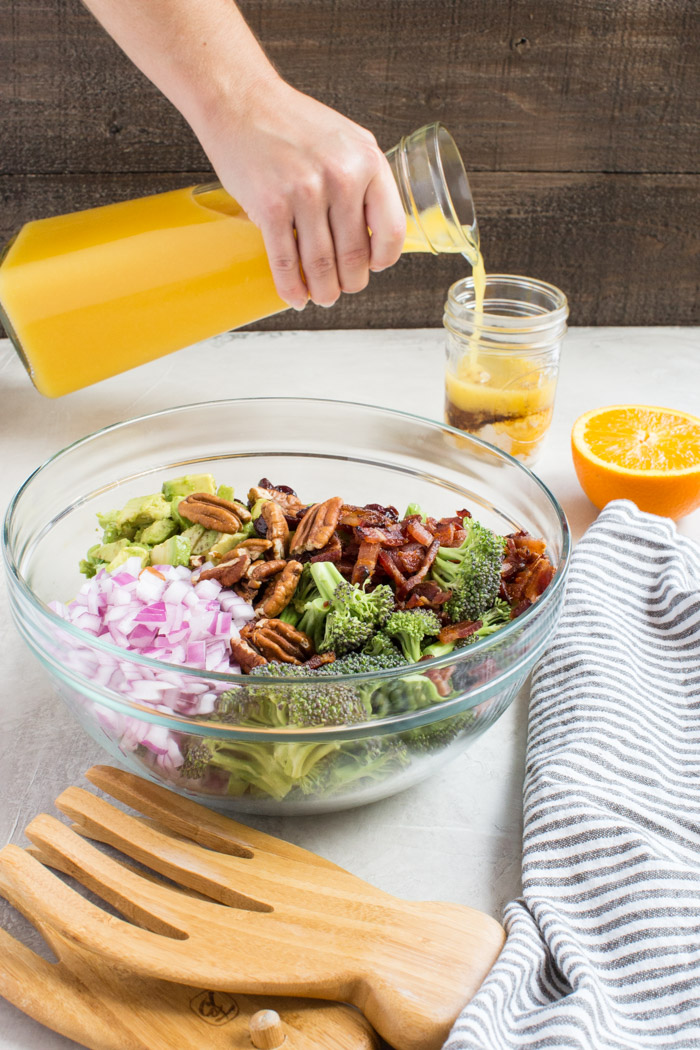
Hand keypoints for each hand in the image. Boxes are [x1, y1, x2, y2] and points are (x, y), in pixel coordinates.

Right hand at [194, 79, 406, 309]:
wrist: (241, 100)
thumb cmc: (292, 123)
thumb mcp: (346, 141)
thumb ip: (364, 180)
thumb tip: (375, 232)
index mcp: (367, 161)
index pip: (392, 230)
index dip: (383, 259)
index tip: (372, 266)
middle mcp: (341, 177)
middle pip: (355, 256)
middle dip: (349, 283)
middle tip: (342, 288)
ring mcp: (305, 192)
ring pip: (322, 266)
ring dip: (323, 292)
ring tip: (321, 297)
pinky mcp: (271, 207)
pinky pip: (286, 262)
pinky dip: (291, 287)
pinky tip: (294, 296)